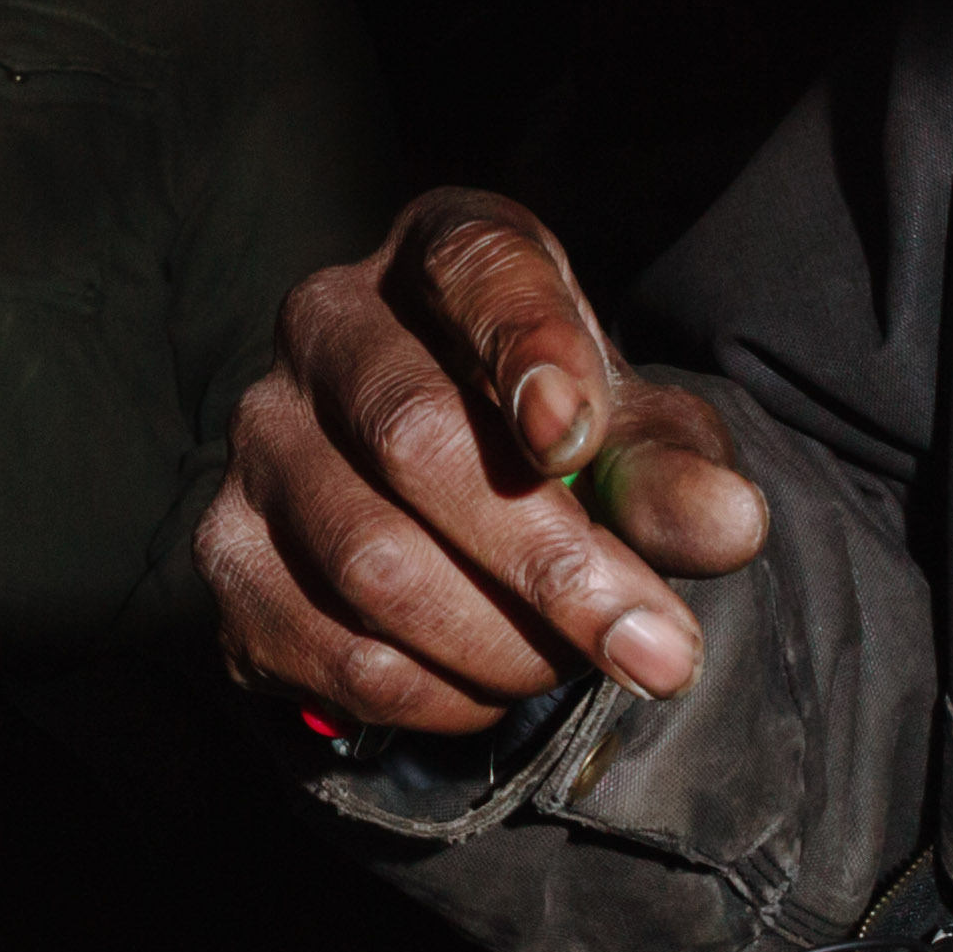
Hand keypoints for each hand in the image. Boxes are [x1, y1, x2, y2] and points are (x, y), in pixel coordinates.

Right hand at [199, 189, 771, 738]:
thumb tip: (724, 525)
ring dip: (502, 646)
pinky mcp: (228, 553)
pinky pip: (333, 651)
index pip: (474, 270)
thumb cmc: (551, 437)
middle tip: (658, 650)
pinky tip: (489, 686)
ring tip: (575, 665)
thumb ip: (674, 467)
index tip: (576, 438)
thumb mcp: (632, 431)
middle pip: (414, 437)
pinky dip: (436, 697)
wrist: (435, 502)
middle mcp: (324, 325)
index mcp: (437, 255)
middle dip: (550, 564)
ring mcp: (259, 441)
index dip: (522, 346)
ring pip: (370, 564)